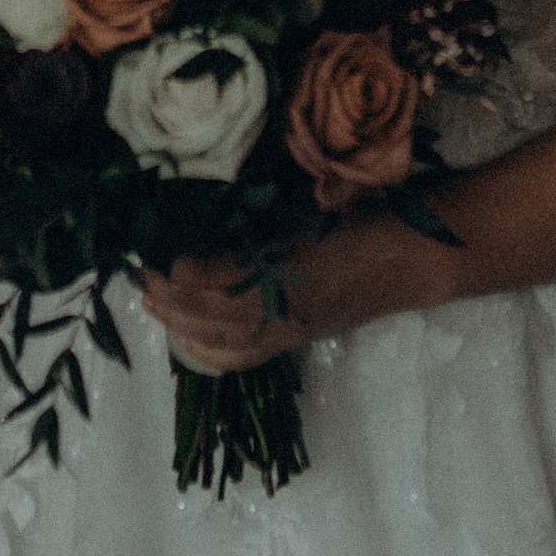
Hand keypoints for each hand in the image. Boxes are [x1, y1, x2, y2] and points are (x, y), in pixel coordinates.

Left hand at [143, 209, 452, 368]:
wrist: (416, 253)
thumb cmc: (366, 212)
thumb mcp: (309, 202)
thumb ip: (262, 212)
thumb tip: (203, 211)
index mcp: (294, 263)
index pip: (224, 277)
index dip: (182, 268)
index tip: (151, 251)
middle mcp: (291, 302)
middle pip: (216, 311)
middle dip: (171, 298)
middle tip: (139, 277)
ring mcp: (296, 324)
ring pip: (226, 337)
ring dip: (183, 324)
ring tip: (153, 306)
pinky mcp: (301, 334)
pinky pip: (248, 353)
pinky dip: (213, 351)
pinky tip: (189, 340)